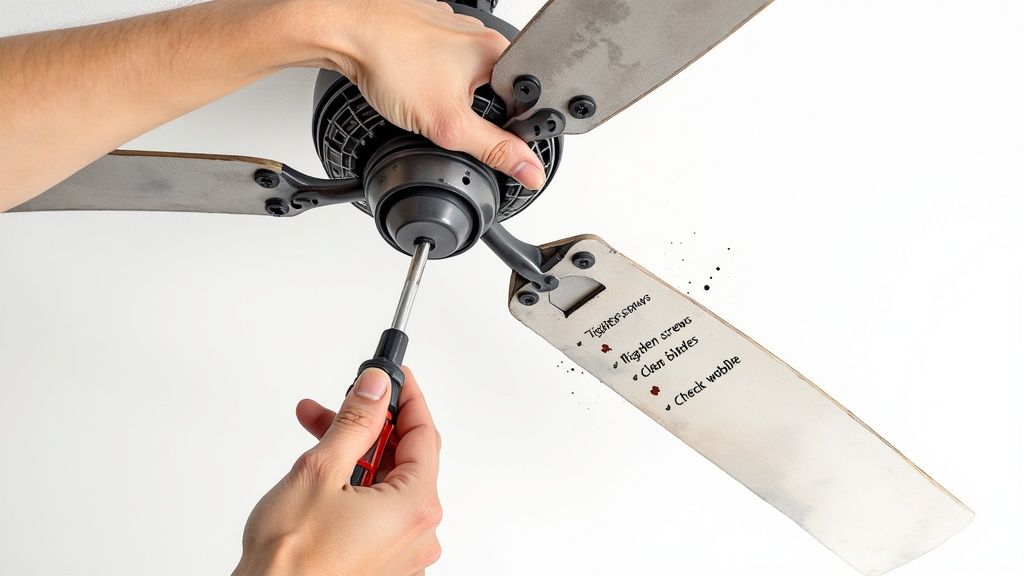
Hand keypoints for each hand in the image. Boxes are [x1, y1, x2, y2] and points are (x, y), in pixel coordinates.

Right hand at [233, 367, 442, 575]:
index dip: (407, 398)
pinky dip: (354, 488)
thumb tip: (375, 388)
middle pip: (403, 460)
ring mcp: (401, 555)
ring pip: (385, 486)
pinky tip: (324, 475)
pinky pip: (377, 512)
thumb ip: (355, 422)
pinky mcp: (381, 565)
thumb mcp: (321, 470)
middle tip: (340, 403)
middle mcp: (418, 535)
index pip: (423, 434)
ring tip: (315, 436)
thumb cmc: (291, 559)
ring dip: (353, 456)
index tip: (391, 376)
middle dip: (368, 427)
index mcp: (415, 507)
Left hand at [312, 0, 546, 189]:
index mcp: (496, 51)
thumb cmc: (391, 62)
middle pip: (494, 89)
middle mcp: (478, 33)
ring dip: (449, 93)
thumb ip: (494, 149)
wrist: (344, 32)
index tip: (482, 136)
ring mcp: (451, 28)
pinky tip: (412, 81)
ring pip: (465, 75)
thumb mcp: (450, 123)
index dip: (510, 129)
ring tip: (423, 94)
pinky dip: (428, 76)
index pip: (524, 101)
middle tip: (444, 114)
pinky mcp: (426, 29)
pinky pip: (439, 61)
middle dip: (473, 111)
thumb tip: (529, 169)